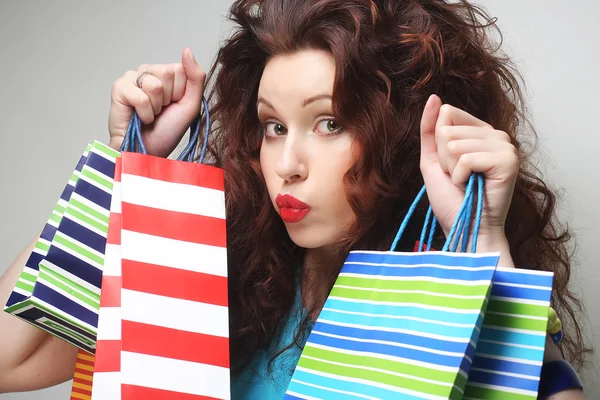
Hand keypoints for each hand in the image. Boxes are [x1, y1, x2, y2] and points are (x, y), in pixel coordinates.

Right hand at [107, 47, 205, 156]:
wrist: (148, 151)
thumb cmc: (167, 131)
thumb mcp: (190, 105)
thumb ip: (195, 77)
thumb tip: (187, 49)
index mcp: (167, 74)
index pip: (182, 69)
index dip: (181, 93)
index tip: (173, 106)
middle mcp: (149, 71)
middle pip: (168, 72)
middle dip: (168, 98)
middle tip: (160, 111)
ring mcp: (132, 77)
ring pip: (154, 84)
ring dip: (156, 107)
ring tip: (150, 114)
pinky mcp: (119, 88)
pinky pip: (140, 96)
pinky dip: (144, 113)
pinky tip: (139, 118)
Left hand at [419, 94, 518, 243]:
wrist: (465, 227)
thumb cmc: (451, 199)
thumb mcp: (433, 160)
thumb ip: (430, 129)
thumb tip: (434, 98)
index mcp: (480, 131)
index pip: (447, 115)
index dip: (439, 144)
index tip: (451, 165)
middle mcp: (495, 135)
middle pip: (448, 130)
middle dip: (445, 159)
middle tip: (460, 179)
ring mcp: (505, 146)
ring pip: (455, 144)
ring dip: (452, 170)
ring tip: (466, 183)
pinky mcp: (508, 161)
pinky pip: (467, 158)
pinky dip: (461, 177)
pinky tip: (472, 186)